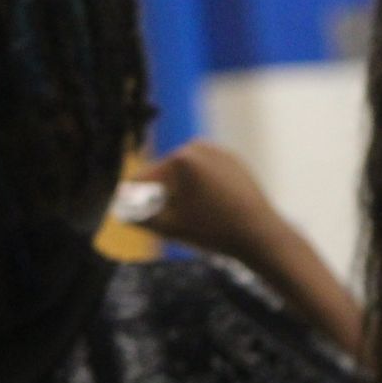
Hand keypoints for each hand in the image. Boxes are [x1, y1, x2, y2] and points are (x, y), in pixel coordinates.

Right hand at [127, 140, 289, 266]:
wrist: (261, 235)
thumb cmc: (212, 230)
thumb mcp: (166, 226)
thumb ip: (135, 213)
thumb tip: (120, 203)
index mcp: (181, 158)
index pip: (142, 179)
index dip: (136, 203)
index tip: (140, 220)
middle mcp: (199, 147)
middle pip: (163, 175)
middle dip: (161, 197)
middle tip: (176, 220)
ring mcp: (219, 152)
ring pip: (184, 177)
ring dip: (180, 194)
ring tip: (193, 216)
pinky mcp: (234, 163)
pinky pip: (205, 178)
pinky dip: (200, 192)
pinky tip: (211, 210)